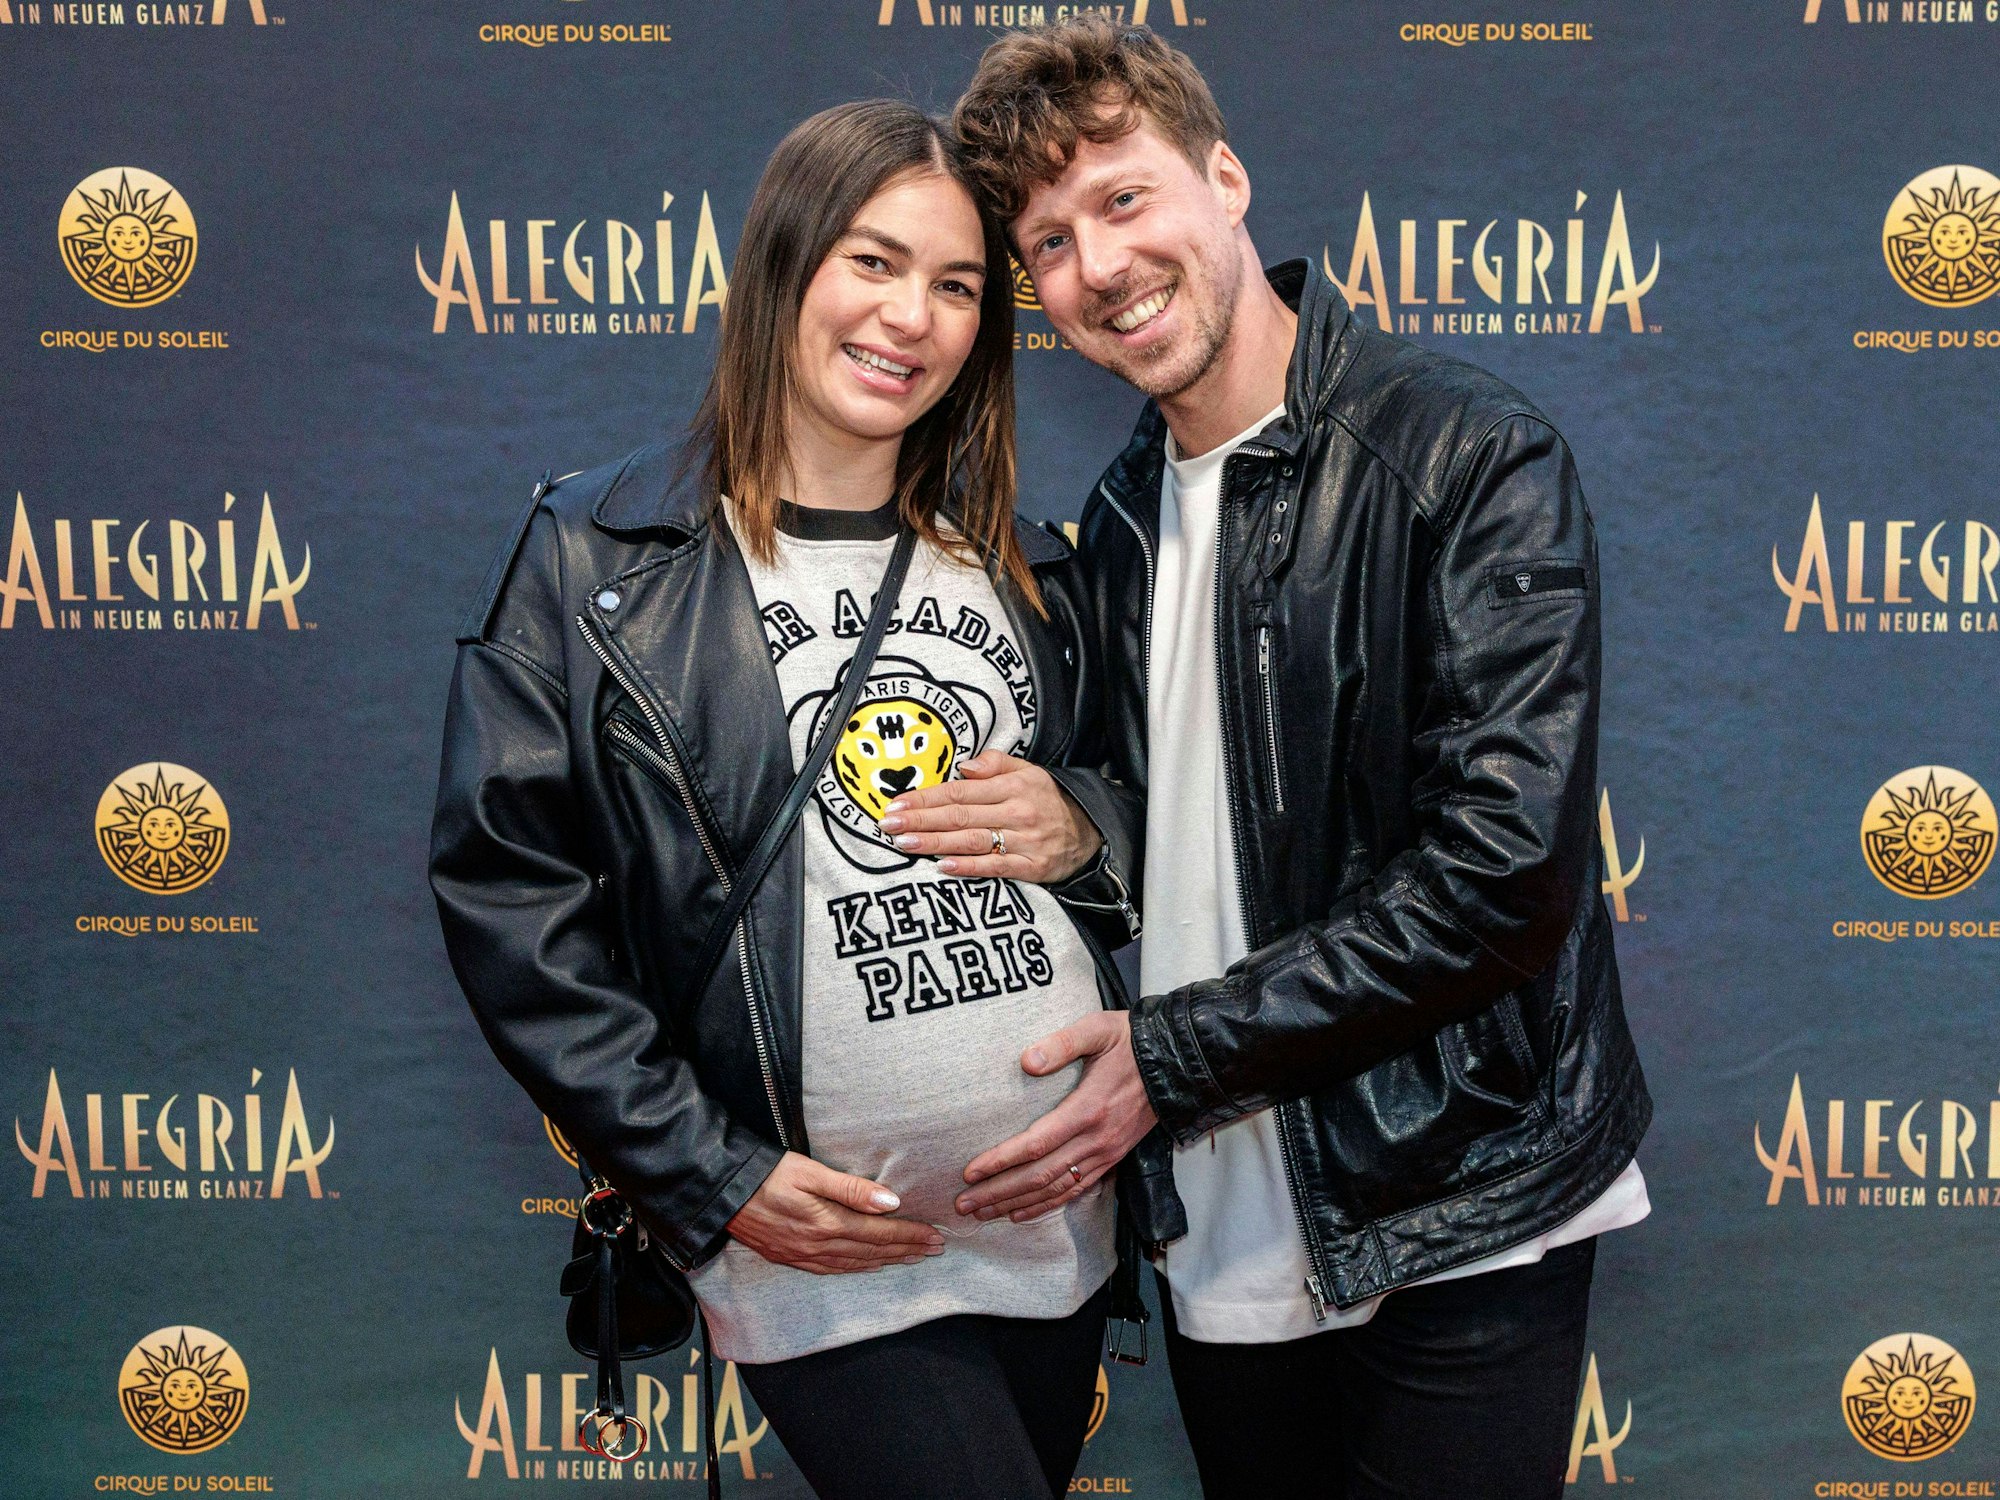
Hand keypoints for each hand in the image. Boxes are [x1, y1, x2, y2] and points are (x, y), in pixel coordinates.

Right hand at [726, 1152, 944, 1273]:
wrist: (723, 1193)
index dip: (910, 1235)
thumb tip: (891, 1202)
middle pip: (873, 1252)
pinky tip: (869, 1266)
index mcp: (828, 1224)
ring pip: (856, 1264)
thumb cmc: (768, 1174)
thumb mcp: (810, 1172)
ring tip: (912, 1258)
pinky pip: (833, 1270)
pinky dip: (857, 1269)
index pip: (880, 1233)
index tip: (935, 1236)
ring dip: (887, 1261)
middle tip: (935, 1249)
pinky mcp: (790, 1258)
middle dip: (907, 1250)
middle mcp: (819, 1246)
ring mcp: (804, 1256)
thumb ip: (851, 1188)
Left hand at [878, 750, 1101, 882]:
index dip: (926, 797)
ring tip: (904, 843)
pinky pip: (996, 867)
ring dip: (935, 843)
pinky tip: (943, 867)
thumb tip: (964, 766)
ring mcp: (1024, 841)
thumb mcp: (1028, 771)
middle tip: (888, 824)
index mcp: (1012, 785)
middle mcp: (1017, 811)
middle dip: (921, 820)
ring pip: (973, 841)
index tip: (898, 803)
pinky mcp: (1032, 867)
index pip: (960, 790)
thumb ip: (995, 763)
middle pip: (960, 815)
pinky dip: (969, 867)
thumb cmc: (1048, 800)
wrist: (1092, 831)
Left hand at [954, 1012, 1157, 1223]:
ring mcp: (1105, 1154)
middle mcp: (1096, 1140)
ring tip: (982, 1213)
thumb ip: (1061, 1043)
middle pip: (1040, 1176)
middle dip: (998, 1193)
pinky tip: (1022, 1213)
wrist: (1175, 1061)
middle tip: (963, 1204)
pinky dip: (1046, 1206)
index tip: (970, 1172)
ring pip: (1055, 1189)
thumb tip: (1026, 1061)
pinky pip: (1075, 1191)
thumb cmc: (1130, 1040)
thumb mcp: (1097, 1029)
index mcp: (1088, 1109)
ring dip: (1016, 1204)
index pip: (1037, 1144)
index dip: (1001, 1161)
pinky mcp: (1112, 1159)